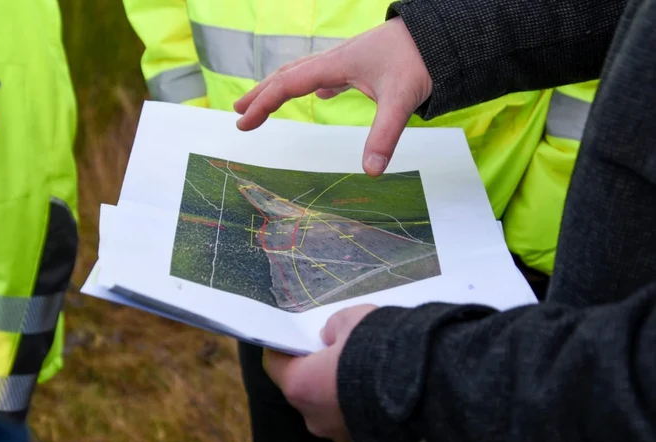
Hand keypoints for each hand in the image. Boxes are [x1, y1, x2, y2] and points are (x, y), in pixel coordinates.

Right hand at [234, 16, 431, 176]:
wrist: (441, 33)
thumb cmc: (419, 59)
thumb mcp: (402, 100)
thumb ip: (384, 136)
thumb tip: (371, 171)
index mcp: (336, 65)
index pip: (287, 84)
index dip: (262, 103)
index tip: (243, 123)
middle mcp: (335, 59)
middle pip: (286, 75)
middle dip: (260, 93)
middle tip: (237, 112)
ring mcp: (347, 60)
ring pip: (303, 72)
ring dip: (280, 87)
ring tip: (264, 102)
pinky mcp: (361, 63)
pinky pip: (326, 73)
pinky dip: (312, 84)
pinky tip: (320, 92)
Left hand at [263, 304, 377, 441]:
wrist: (426, 387)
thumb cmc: (376, 349)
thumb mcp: (352, 319)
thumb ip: (334, 327)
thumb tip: (330, 337)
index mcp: (301, 385)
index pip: (274, 364)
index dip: (284, 347)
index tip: (297, 337)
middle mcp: (313, 417)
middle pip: (305, 389)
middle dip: (318, 371)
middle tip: (339, 352)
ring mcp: (339, 436)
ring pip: (331, 408)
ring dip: (342, 392)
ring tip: (368, 373)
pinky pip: (356, 421)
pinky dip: (363, 408)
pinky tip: (383, 391)